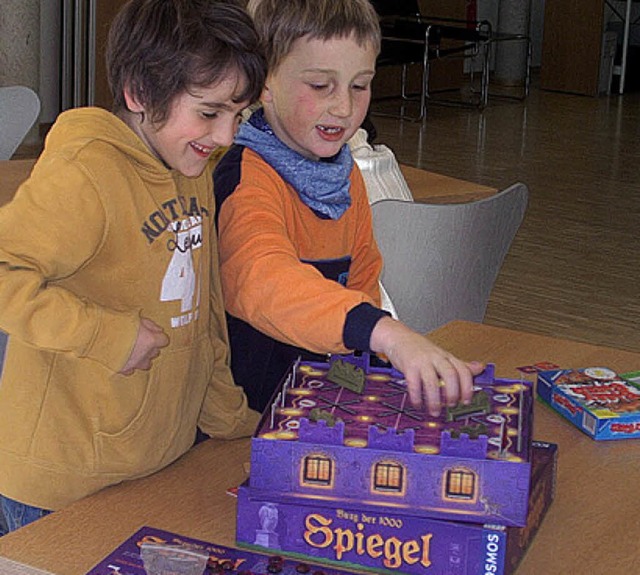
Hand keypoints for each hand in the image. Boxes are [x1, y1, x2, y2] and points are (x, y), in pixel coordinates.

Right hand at [119, 317, 168, 375]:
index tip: (154, 335)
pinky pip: (131, 370)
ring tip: (135, 351)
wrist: (98, 334)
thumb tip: (158, 330)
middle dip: (150, 347)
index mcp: (151, 340)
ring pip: (146, 364)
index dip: (159, 337)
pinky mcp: (124, 368)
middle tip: (142, 341)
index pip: (163, 340)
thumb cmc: (116, 324)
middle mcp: (145, 353)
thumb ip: (150, 325)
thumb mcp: (136, 319)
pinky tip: (124, 358)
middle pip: (155, 352)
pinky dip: (130, 365)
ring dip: (143, 358)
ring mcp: (135, 362)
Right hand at [369, 317, 483, 416]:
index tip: (466, 401)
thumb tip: (480, 368)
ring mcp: (422, 361)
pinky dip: (416, 396)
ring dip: (434, 399)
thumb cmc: (420, 349)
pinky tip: (418, 403)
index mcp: (446, 356)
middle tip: (451, 405)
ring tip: (434, 411)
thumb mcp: (442, 355)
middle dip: (452, 392)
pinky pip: (414, 383)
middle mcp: (436, 358)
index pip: (463, 370)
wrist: (398, 337)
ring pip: (432, 381)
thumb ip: (459, 364)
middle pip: (450, 374)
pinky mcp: (408, 366)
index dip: (467, 387)